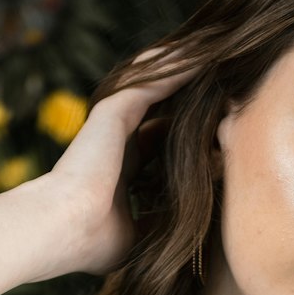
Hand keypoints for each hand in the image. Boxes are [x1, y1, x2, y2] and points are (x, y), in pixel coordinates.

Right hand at [46, 46, 200, 274]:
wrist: (67, 226)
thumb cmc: (95, 240)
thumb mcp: (140, 235)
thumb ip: (161, 223)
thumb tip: (189, 229)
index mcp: (119, 173)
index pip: (157, 148)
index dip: (186, 142)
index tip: (219, 138)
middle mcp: (117, 142)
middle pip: (161, 114)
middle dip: (190, 102)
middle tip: (227, 89)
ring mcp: (115, 122)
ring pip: (158, 89)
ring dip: (187, 73)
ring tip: (221, 56)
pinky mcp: (117, 108)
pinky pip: (156, 79)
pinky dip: (180, 66)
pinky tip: (206, 54)